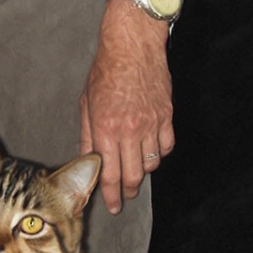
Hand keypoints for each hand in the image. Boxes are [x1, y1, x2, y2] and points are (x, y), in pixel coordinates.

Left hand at [78, 1, 173, 213]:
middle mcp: (129, 129)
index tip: (113, 206)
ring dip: (143, 172)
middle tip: (124, 195)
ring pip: (151, 163)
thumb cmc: (106, 70)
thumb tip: (87, 159)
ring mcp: (151, 123)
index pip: (109, 173)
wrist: (133, 46)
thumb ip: (88, 134)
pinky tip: (151, 152)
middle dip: (128, 191)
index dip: (111, 195)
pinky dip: (159, 154)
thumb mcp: (86, 102)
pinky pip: (166, 146)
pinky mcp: (166, 115)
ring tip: (136, 171)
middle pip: (133, 175)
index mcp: (105, 128)